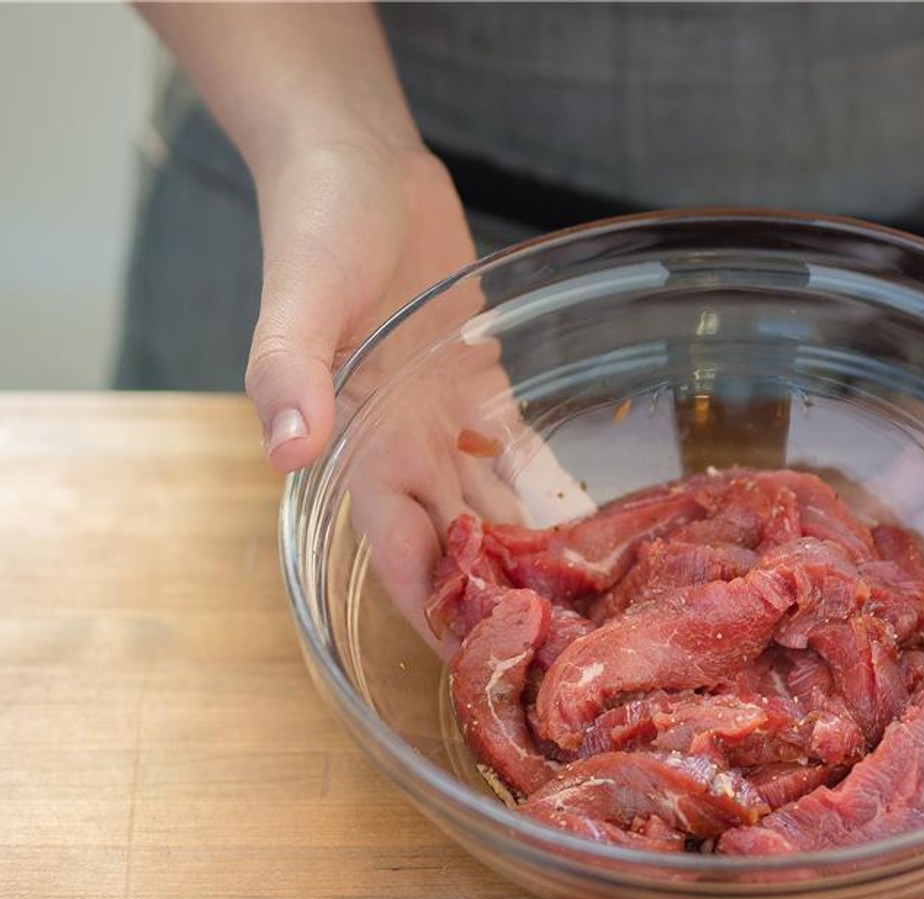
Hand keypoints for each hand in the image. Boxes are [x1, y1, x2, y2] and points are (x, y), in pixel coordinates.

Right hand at [247, 139, 592, 646]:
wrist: (354, 162)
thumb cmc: (317, 224)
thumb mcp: (302, 294)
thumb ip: (288, 369)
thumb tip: (283, 447)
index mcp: (362, 447)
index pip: (403, 554)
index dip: (439, 612)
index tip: (488, 668)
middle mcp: (406, 450)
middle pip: (457, 550)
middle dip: (501, 605)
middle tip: (568, 654)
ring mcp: (444, 423)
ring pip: (491, 513)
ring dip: (530, 561)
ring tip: (594, 611)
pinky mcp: (480, 388)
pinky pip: (518, 455)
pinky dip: (548, 492)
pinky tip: (597, 527)